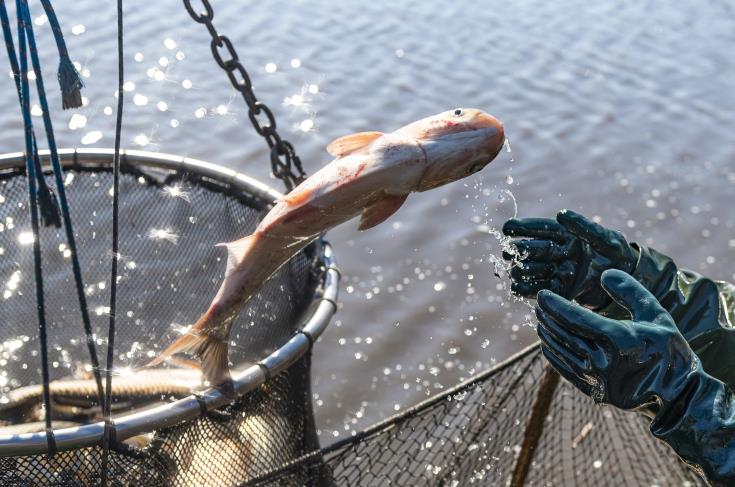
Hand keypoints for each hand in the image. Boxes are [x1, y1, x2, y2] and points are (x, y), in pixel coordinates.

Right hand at [502, 209, 636, 308]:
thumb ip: (585, 227)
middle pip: (529, 249)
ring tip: (522, 271)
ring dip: (522, 270)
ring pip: (528, 269)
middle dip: (520, 250)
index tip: (507, 228)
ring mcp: (554, 271)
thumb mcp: (607, 239)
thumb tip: (561, 214)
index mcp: (565, 235)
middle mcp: (556, 252)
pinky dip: (525, 289)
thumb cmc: (619, 255)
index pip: (539, 228)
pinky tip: (518, 288)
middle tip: (512, 253)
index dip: (522, 227)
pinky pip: (534, 289)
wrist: (628, 283)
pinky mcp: (556, 290)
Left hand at [535, 269, 696, 410]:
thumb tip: (604, 275)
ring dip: (547, 333)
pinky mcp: (594, 392)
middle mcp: (605, 362)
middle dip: (547, 316)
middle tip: (539, 304)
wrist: (678, 396)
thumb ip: (631, 292)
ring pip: (560, 351)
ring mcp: (597, 380)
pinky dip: (553, 353)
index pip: (575, 319)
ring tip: (542, 319)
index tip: (541, 294)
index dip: (554, 305)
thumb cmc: (668, 350)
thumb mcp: (656, 315)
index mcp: (620, 340)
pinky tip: (548, 341)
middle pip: (563, 333)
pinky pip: (564, 369)